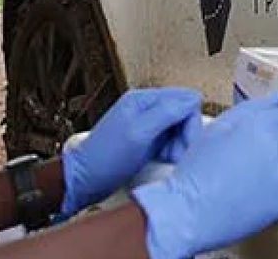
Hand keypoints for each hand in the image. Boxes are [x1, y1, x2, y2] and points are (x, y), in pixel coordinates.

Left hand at [61, 88, 201, 216]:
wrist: (84, 179)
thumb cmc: (105, 157)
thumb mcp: (139, 132)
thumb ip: (167, 112)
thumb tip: (194, 98)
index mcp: (143, 99)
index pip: (186, 99)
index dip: (190, 122)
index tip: (185, 144)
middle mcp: (146, 107)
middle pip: (184, 113)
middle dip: (185, 135)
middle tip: (175, 155)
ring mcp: (146, 124)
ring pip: (179, 128)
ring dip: (179, 145)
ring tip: (167, 158)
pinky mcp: (147, 140)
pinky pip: (170, 140)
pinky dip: (171, 151)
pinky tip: (162, 160)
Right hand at [131, 94, 277, 258]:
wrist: (190, 209)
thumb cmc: (197, 172)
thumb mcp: (217, 129)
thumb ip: (249, 110)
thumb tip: (275, 99)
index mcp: (257, 122)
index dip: (273, 131)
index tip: (265, 144)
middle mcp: (275, 141)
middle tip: (260, 166)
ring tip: (268, 181)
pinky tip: (277, 195)